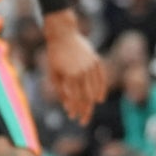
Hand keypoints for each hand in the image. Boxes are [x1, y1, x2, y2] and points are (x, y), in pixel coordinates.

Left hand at [42, 9, 106, 123]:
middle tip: (83, 121)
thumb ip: (60, 90)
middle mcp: (83, 71)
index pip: (75, 98)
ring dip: (92, 103)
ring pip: (95, 89)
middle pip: (86, 96)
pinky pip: (102, 78)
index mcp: (70, 75)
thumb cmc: (54, 55)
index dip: (74, 109)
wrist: (63, 33)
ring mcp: (91, 65)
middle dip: (85, 111)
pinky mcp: (96, 60)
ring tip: (89, 112)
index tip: (72, 117)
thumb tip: (68, 105)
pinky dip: (101, 89)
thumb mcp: (53, 73)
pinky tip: (99, 99)